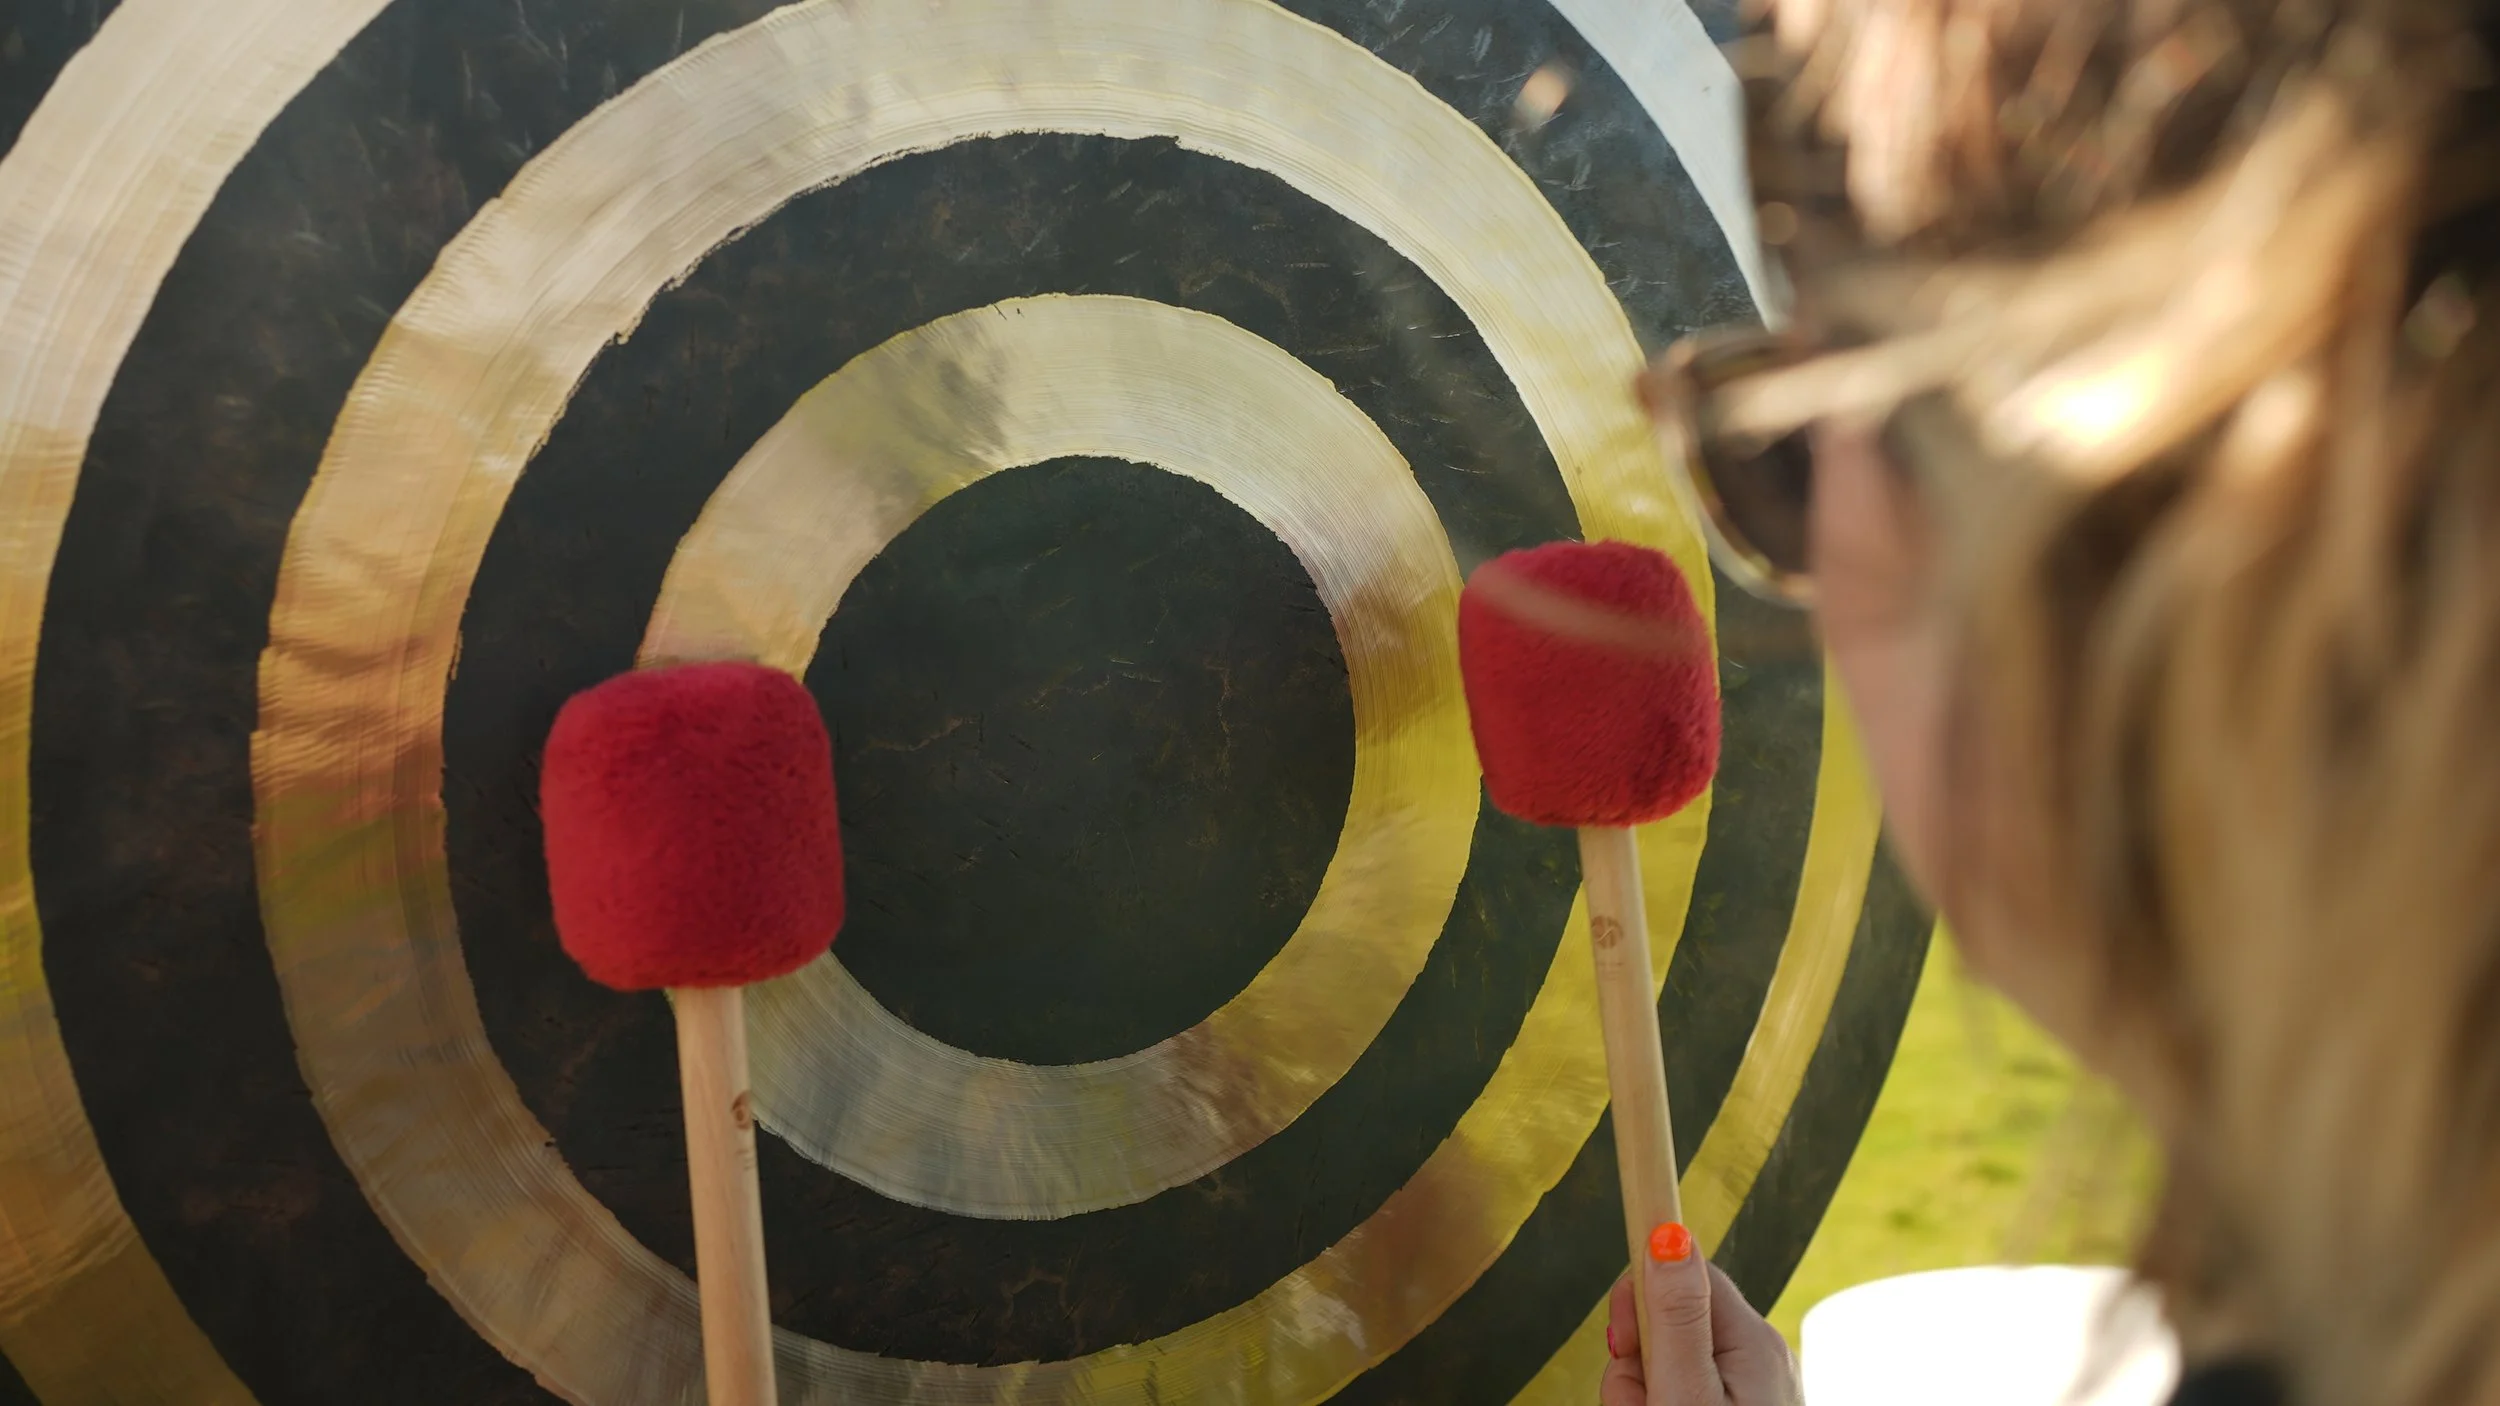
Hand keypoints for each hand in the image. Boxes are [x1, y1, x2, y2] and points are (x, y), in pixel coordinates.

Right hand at [1600, 1236, 1801, 1405]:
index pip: (1686, 1270)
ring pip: (1672, 1357)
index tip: (1622, 1340)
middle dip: (1638, 1358)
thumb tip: (1671, 1234)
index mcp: (1752, 1338)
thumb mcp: (1686, 1392)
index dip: (1642, 1298)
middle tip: (1638, 1402)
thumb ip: (1677, 1316)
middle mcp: (1759, 1352)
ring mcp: (1754, 1383)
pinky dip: (1665, 1400)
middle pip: (1672, 1318)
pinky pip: (1687, 1385)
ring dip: (1643, 1389)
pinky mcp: (1743, 1404)